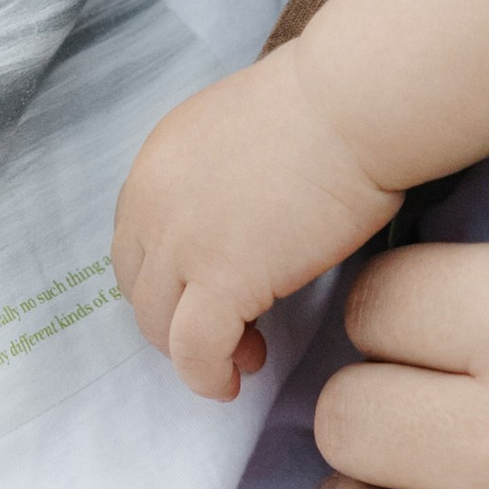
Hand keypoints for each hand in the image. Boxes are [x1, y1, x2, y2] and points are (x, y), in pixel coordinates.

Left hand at [114, 47, 402, 401]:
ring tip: (245, 358)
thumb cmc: (327, 108)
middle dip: (175, 318)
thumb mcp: (242, 133)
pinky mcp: (220, 280)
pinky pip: (194, 351)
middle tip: (227, 332)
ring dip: (193, 352)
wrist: (352, 106)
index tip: (206, 292)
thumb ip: (220, 176)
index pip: (136, 242)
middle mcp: (151, 203)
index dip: (167, 279)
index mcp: (156, 163)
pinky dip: (208, 376)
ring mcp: (181, 244)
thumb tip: (239, 217)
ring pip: (159, 326)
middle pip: (140, 287)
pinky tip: (236, 381)